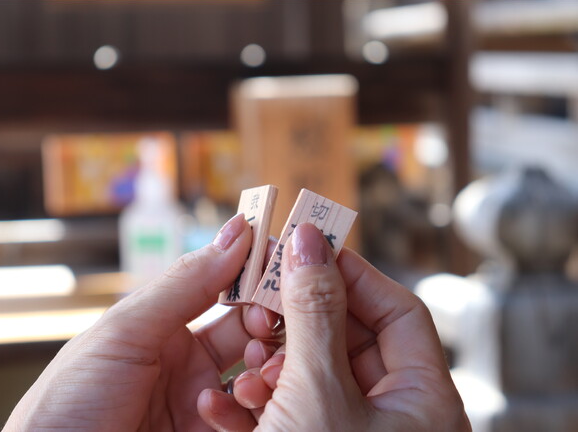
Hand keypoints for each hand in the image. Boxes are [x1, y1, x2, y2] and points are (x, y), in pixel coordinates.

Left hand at [4, 214, 279, 431]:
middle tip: (291, 309)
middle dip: (272, 316)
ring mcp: (202, 404)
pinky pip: (251, 417)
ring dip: (270, 361)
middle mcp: (189, 363)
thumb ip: (185, 284)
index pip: (223, 289)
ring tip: (266, 360)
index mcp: (165, 327)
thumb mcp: (125, 331)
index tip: (285, 258)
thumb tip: (238, 232)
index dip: (255, 272)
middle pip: (249, 330)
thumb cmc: (69, 400)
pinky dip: (259, 404)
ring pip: (259, 373)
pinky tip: (246, 399)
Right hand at [198, 223, 470, 430]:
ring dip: (271, 367)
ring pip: (312, 374)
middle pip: (350, 339)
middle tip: (260, 299)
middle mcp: (394, 417)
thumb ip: (314, 310)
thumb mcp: (318, 392)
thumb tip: (310, 237)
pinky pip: (289, 409)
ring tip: (246, 374)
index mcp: (423, 401)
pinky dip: (258, 402)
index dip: (354, 272)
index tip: (308, 246)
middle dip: (299, 322)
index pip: (399, 311)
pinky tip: (227, 407)